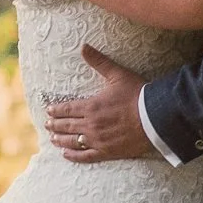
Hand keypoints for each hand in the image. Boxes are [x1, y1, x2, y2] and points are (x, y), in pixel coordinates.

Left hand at [45, 47, 154, 161]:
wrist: (155, 118)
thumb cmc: (137, 95)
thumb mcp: (117, 74)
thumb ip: (99, 61)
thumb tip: (83, 46)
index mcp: (91, 106)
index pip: (67, 109)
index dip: (56, 110)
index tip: (49, 111)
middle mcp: (91, 124)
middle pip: (67, 125)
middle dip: (55, 125)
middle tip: (47, 124)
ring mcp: (98, 140)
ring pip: (73, 141)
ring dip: (60, 140)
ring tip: (53, 139)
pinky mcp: (107, 152)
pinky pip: (86, 156)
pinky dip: (74, 156)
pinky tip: (66, 154)